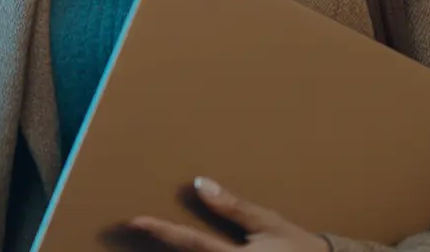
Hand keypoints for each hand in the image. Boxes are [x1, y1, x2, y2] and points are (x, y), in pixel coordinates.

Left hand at [129, 177, 331, 250]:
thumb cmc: (296, 245)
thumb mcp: (267, 222)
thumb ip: (232, 207)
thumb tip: (201, 184)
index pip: (192, 243)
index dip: (162, 231)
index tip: (136, 220)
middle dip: (161, 248)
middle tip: (132, 231)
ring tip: (150, 240)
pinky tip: (180, 250)